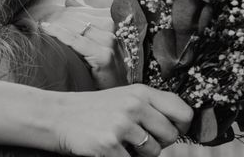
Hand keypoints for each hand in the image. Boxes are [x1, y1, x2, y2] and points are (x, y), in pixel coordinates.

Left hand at [39, 0, 126, 88]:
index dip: (63, 12)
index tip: (46, 15)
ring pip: (76, 25)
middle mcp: (114, 28)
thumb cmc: (105, 65)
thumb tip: (69, 1)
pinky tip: (45, 28)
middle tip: (38, 19)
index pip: (83, 10)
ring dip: (55, 23)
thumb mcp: (96, 39)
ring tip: (40, 25)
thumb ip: (86, 18)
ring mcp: (110, 41)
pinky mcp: (104, 56)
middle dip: (56, 17)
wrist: (118, 91)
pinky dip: (58, 33)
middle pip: (78, 16)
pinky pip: (76, 40)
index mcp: (114, 20)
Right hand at [52, 84, 192, 156]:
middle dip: (158, 143)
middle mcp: (133, 105)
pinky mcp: (109, 144)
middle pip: (170, 136)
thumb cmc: (95, 110)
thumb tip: (179, 127)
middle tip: (138, 139)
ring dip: (140, 155)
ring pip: (153, 152)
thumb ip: (150, 107)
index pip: (183, 112)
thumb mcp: (124, 98)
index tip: (169, 130)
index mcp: (140, 92)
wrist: (60, 116)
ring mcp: (121, 125)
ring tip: (122, 143)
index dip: (181, 126)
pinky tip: (110, 150)